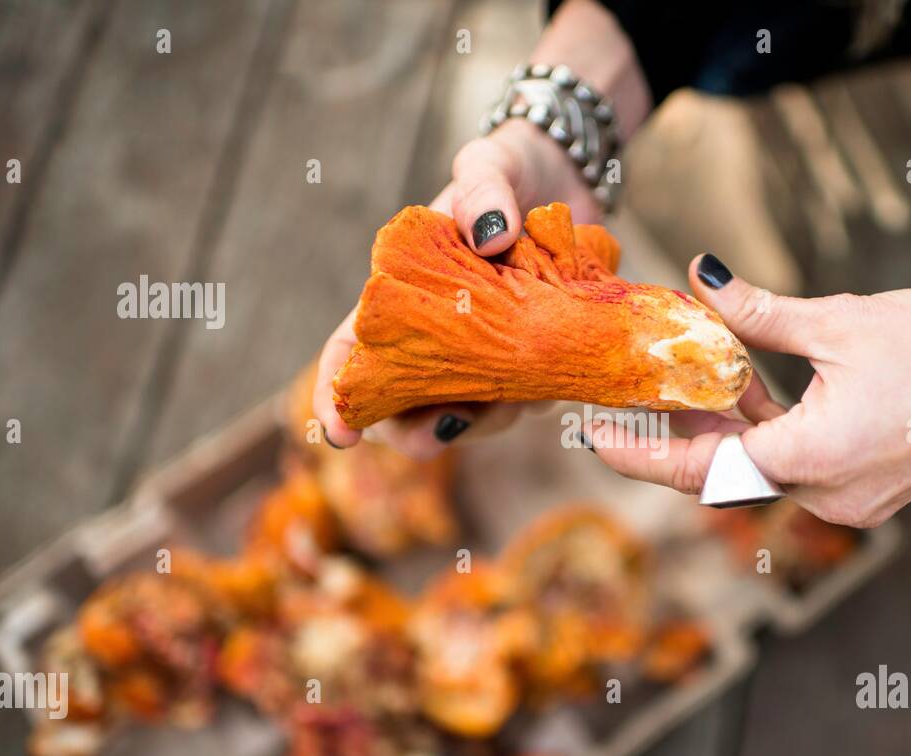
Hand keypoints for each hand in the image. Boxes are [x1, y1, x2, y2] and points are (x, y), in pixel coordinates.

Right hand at [312, 118, 599, 456]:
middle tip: (460, 418)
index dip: (338, 399)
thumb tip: (491, 236)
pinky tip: (560, 359)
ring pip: (471, 418)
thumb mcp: (491, 165)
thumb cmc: (512, 170)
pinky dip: (539, 396)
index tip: (340, 434)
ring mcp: (484, 357)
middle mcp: (435, 336)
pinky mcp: (533, 364)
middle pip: (405, 409)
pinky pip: (528, 403)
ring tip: (523, 373)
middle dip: (424, 430)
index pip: (350, 353)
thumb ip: (483, 188)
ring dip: (492, 416)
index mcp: (401, 295)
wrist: (572, 180)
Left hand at [592, 256, 910, 526]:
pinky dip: (766, 436)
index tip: (594, 439)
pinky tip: (743, 393)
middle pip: (725, 476)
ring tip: (686, 383)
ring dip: (724, 432)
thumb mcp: (840, 322)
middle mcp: (830, 495)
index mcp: (816, 458)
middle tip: (633, 399)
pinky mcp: (869, 488)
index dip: (640, 456)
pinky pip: (796, 469)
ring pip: (760, 473)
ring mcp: (853, 500)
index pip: (702, 470)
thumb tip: (700, 281)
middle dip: (677, 436)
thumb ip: (758, 314)